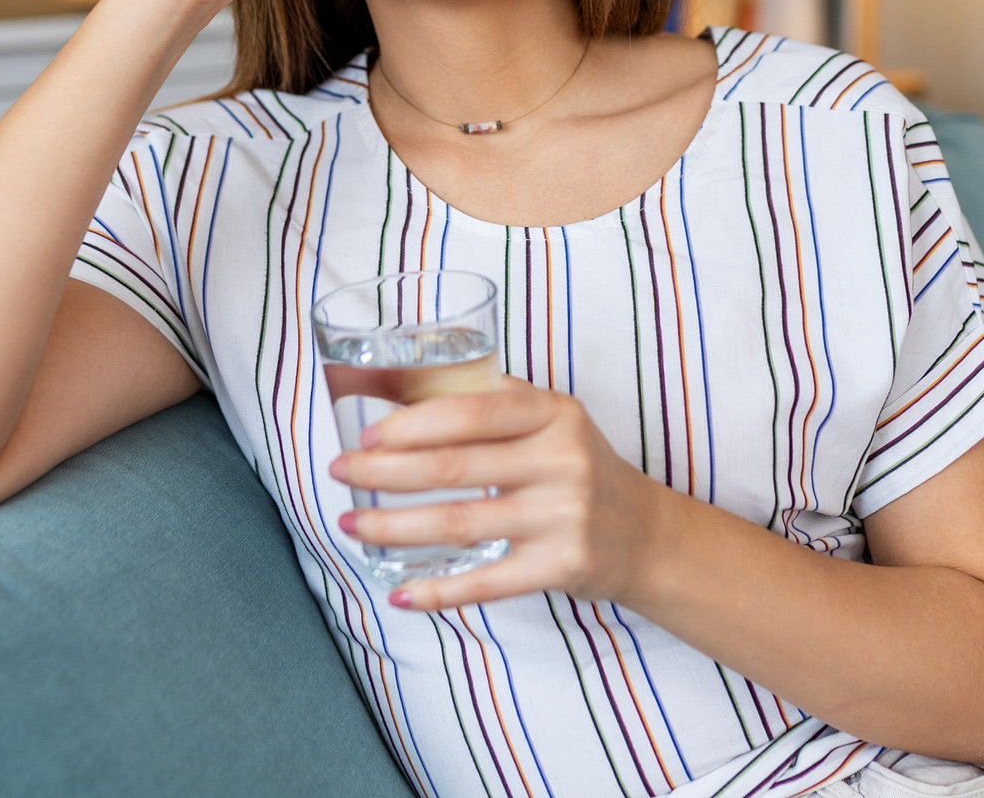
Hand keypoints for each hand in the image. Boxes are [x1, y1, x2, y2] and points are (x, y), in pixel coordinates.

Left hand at [327, 376, 667, 610]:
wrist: (643, 534)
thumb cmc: (579, 468)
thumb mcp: (554, 420)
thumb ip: (495, 402)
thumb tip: (405, 390)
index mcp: (553, 414)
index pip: (471, 413)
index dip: (411, 424)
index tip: (367, 436)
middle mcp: (561, 461)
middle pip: (452, 467)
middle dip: (383, 472)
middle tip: (340, 473)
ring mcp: (562, 516)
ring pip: (459, 523)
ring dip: (393, 528)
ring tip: (351, 526)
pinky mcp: (562, 567)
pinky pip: (486, 582)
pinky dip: (438, 591)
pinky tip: (400, 593)